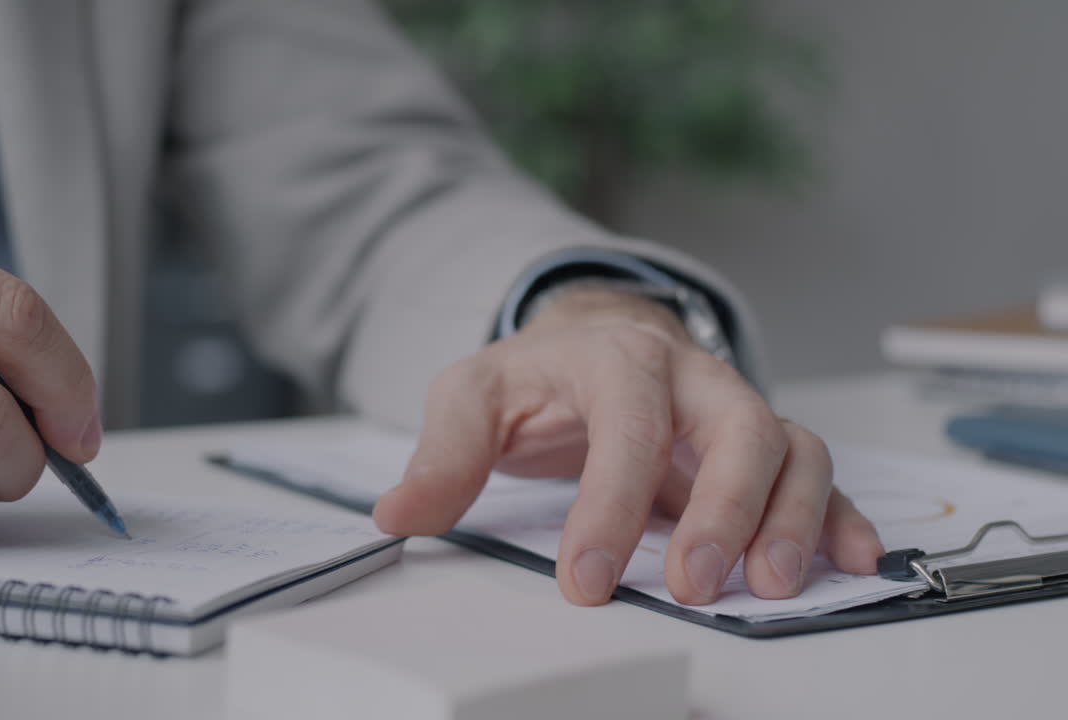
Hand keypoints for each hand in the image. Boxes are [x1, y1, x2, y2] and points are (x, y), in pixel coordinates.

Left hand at [372, 284, 882, 605]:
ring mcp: (731, 408)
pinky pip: (818, 469)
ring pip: (791, 446)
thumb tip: (398, 515)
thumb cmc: (534, 377)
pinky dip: (841, 514)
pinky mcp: (758, 444)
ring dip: (791, 517)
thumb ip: (443, 454)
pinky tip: (850, 560)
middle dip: (724, 507)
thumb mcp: (472, 397)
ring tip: (769, 585)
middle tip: (694, 585)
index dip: (610, 506)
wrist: (585, 346)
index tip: (585, 581)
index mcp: (615, 357)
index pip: (626, 425)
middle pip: (737, 425)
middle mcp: (689, 376)